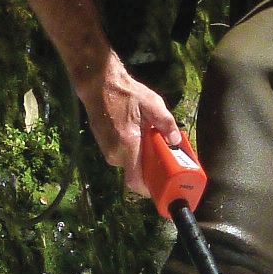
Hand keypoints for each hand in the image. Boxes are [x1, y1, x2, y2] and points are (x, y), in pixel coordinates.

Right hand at [83, 52, 179, 196]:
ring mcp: (107, 150)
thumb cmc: (126, 93)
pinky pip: (123, 156)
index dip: (149, 189)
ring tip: (152, 141)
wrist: (98, 84)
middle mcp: (114, 153)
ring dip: (142, 157)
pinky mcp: (104, 146)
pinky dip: (133, 151)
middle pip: (136, 172)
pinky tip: (139, 136)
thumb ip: (166, 123)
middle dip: (151, 168)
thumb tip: (175, 141)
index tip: (163, 187)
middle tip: (165, 157)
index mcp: (127, 145)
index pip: (136, 181)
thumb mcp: (152, 103)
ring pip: (130, 164)